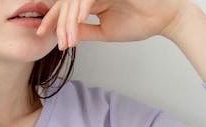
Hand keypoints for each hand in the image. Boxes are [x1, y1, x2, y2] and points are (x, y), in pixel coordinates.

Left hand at [38, 0, 189, 49]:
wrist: (164, 19)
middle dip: (58, 23)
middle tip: (61, 43)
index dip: (52, 19)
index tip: (41, 33)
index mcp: (92, 0)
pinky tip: (79, 21)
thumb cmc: (140, 22)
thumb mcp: (104, 31)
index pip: (66, 7)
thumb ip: (85, 31)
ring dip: (70, 20)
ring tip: (69, 39)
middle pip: (67, 2)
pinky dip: (82, 7)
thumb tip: (66, 38)